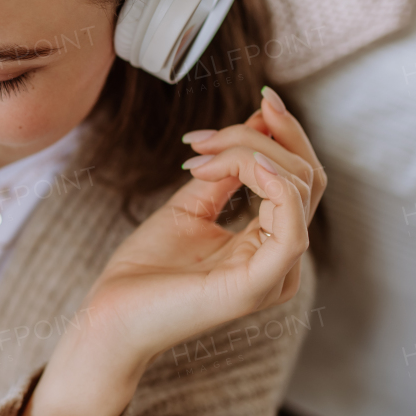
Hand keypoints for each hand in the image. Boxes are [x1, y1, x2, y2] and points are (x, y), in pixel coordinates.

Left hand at [17, 86, 325, 415]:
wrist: (109, 315)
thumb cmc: (145, 269)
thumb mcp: (189, 205)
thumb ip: (226, 172)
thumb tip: (255, 124)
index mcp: (269, 245)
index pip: (301, 178)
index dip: (286, 133)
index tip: (258, 100)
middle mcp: (282, 262)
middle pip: (306, 177)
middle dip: (265, 136)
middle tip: (205, 134)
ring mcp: (275, 276)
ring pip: (297, 190)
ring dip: (250, 153)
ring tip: (199, 153)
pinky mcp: (258, 286)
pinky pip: (292, 229)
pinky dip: (275, 185)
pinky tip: (248, 163)